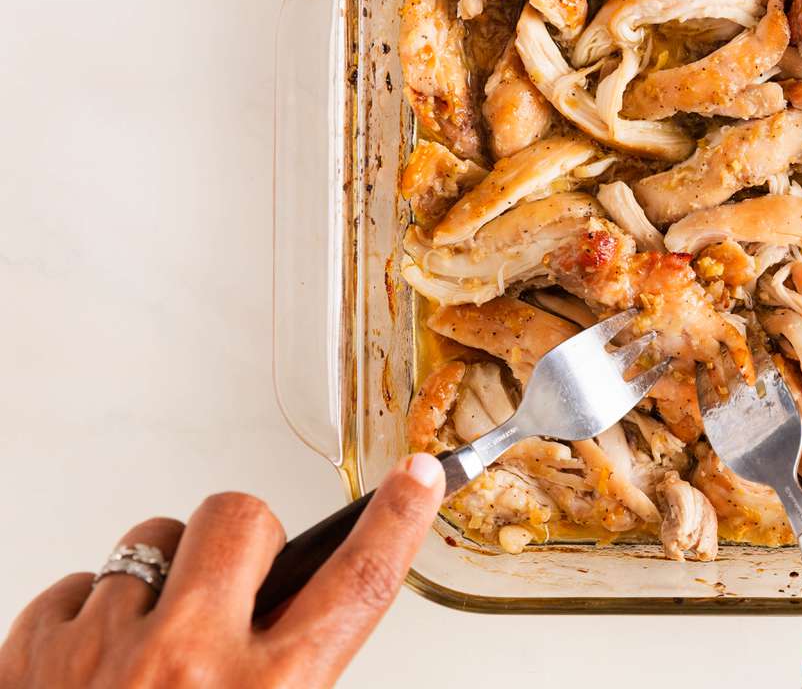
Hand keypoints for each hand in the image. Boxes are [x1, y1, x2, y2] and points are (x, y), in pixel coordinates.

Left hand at [0, 453, 444, 687]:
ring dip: (160, 578)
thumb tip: (302, 617)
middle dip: (246, 540)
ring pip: (150, 539)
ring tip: (152, 642)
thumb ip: (294, 677)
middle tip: (235, 587)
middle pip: (245, 519)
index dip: (398, 520)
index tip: (418, 478)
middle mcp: (190, 664)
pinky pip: (77, 583)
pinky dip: (90, 613)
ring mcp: (105, 650)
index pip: (358, 581)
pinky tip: (96, 664)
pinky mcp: (32, 651)